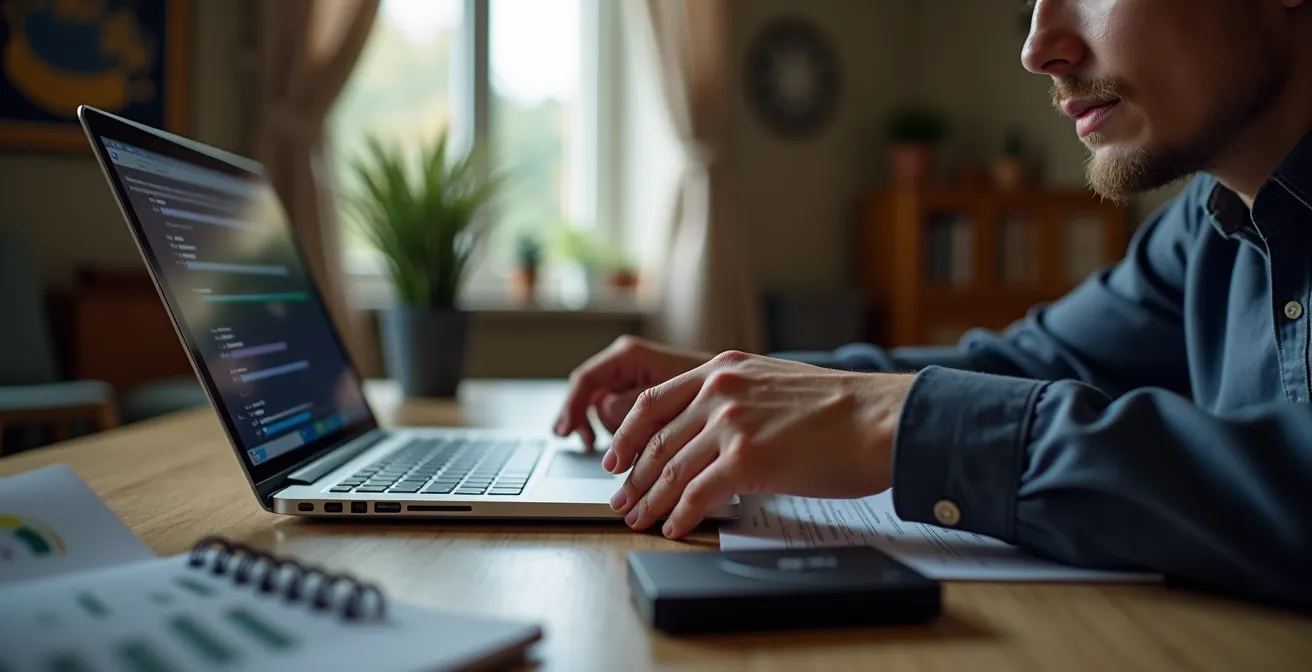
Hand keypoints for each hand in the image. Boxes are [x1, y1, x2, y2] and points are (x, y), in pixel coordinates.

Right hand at [553, 336, 712, 448]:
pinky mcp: (641, 396)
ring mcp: (632, 379)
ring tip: (624, 451)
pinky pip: (619, 416)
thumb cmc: (711, 388)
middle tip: (588, 444)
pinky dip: (623, 434)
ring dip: (611, 432)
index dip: (572, 407)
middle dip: (587, 421)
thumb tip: (604, 411)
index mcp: (629, 354)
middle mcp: (627, 363)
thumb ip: (633, 403)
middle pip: (589, 395)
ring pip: (603, 409)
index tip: (565, 430)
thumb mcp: (670, 397)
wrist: (735, 392)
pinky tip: (633, 449)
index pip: (585, 379)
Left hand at [604, 351, 914, 537]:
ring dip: (650, 500)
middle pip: (657, 439)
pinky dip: (680, 514)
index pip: (655, 400)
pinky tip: (675, 526)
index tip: (617, 455)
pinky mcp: (747, 460)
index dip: (629, 434)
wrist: (882, 419)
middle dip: (633, 475)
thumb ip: (740, 398)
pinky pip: (697, 494)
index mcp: (724, 369)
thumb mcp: (777, 385)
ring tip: (639, 519)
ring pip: (671, 469)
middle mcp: (720, 391)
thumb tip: (716, 432)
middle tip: (621, 498)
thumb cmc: (845, 409)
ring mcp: (731, 424)